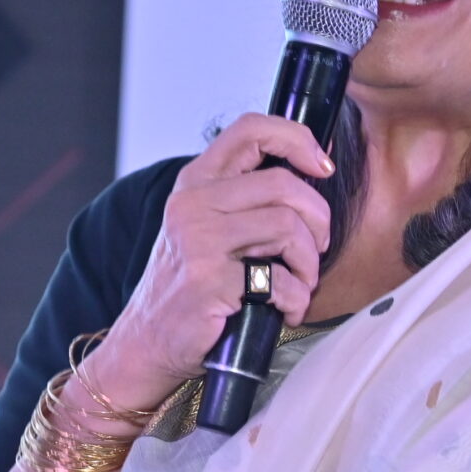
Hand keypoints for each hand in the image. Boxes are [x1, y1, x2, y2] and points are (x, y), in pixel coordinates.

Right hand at [87, 115, 334, 410]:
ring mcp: (198, 241)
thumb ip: (245, 198)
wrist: (148, 342)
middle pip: (284, 184)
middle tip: (316, 249)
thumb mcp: (206, 227)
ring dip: (308, 265)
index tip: (322, 167)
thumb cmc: (189, 286)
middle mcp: (193, 204)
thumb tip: (313, 173)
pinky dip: (295, 301)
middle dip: (318, 221)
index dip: (297, 139)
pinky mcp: (209, 282)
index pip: (250, 129)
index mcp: (195, 183)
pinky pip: (280, 280)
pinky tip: (283, 312)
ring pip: (288, 228)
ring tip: (299, 284)